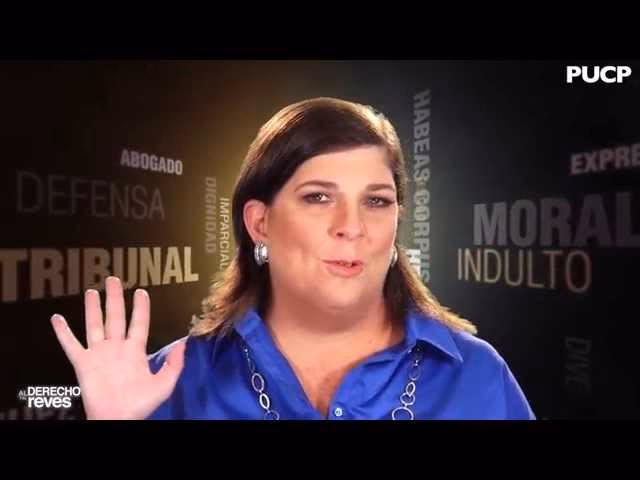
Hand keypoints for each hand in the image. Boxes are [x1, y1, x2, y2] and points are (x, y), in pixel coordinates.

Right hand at [51, 276, 185, 419]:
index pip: (139, 323)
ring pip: (95, 325)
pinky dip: (63, 332)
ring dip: (92, 308)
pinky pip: (71, 345)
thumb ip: (174, 363)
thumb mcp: (164, 383)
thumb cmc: (141, 404)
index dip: (140, 307)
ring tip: (91, 291)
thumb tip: (185, 342)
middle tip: (113, 279)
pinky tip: (57, 318)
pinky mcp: (83, 364)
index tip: (141, 291)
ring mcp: (99, 354)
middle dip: (115, 298)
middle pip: (115, 317)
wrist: (118, 419)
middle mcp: (116, 348)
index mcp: (135, 351)